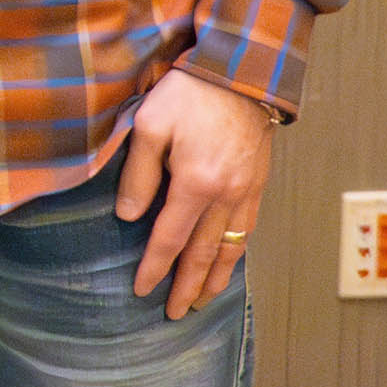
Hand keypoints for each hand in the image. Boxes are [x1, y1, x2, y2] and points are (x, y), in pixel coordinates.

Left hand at [116, 69, 272, 317]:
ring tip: (203, 299)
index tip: (142, 290)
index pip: (169, 238)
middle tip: (175, 313)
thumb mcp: (149, 126)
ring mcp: (246, 191)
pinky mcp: (257, 183)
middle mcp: (225, 195)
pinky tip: (229, 261)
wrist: (241, 73)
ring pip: (231, 246)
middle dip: (188, 285)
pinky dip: (237, 251)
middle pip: (205, 253)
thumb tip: (129, 217)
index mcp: (195, 184)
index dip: (154, 267)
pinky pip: (247, 228)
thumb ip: (138, 175)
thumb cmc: (188, 95)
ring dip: (217, 277)